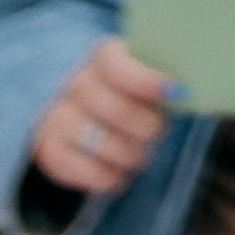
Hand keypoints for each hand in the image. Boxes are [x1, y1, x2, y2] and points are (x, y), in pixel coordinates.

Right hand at [29, 35, 172, 196]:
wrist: (84, 118)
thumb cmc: (131, 95)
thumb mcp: (146, 77)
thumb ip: (163, 80)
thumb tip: (184, 93)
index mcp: (103, 56)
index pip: (118, 67)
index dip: (147, 82)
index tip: (176, 93)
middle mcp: (76, 83)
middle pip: (116, 110)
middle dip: (147, 127)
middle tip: (159, 132)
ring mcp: (58, 117)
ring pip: (103, 145)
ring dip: (131, 155)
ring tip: (139, 155)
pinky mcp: (50, 150)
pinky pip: (86, 171)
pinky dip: (110, 177)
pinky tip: (119, 173)